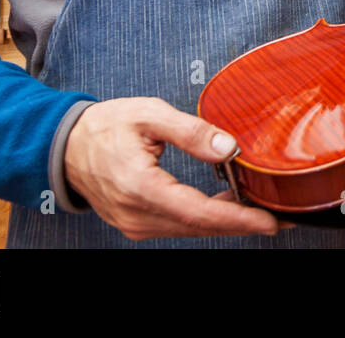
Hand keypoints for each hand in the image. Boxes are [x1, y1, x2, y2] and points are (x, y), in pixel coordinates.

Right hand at [63, 97, 290, 240]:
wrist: (67, 146)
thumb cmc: (106, 127)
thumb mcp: (150, 115)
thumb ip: (191, 131)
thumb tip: (229, 148)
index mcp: (141, 188)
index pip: (200, 213)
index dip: (239, 219)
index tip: (269, 221)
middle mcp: (137, 215)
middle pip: (200, 227)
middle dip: (241, 224)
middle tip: (277, 218)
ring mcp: (136, 224)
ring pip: (191, 229)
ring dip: (225, 222)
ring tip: (258, 209)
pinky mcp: (137, 223)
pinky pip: (178, 226)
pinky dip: (205, 219)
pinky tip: (226, 206)